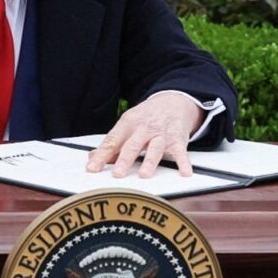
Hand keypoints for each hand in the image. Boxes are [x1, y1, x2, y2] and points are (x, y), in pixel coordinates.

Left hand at [85, 93, 203, 177]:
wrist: (172, 101)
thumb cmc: (146, 117)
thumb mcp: (127, 125)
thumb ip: (113, 143)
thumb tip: (92, 157)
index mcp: (128, 123)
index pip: (112, 141)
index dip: (102, 155)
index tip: (92, 168)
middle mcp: (144, 128)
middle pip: (133, 145)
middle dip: (125, 160)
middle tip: (117, 174)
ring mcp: (161, 134)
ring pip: (155, 149)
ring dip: (149, 162)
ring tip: (143, 175)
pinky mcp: (177, 140)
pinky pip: (180, 153)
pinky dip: (183, 163)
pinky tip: (185, 173)